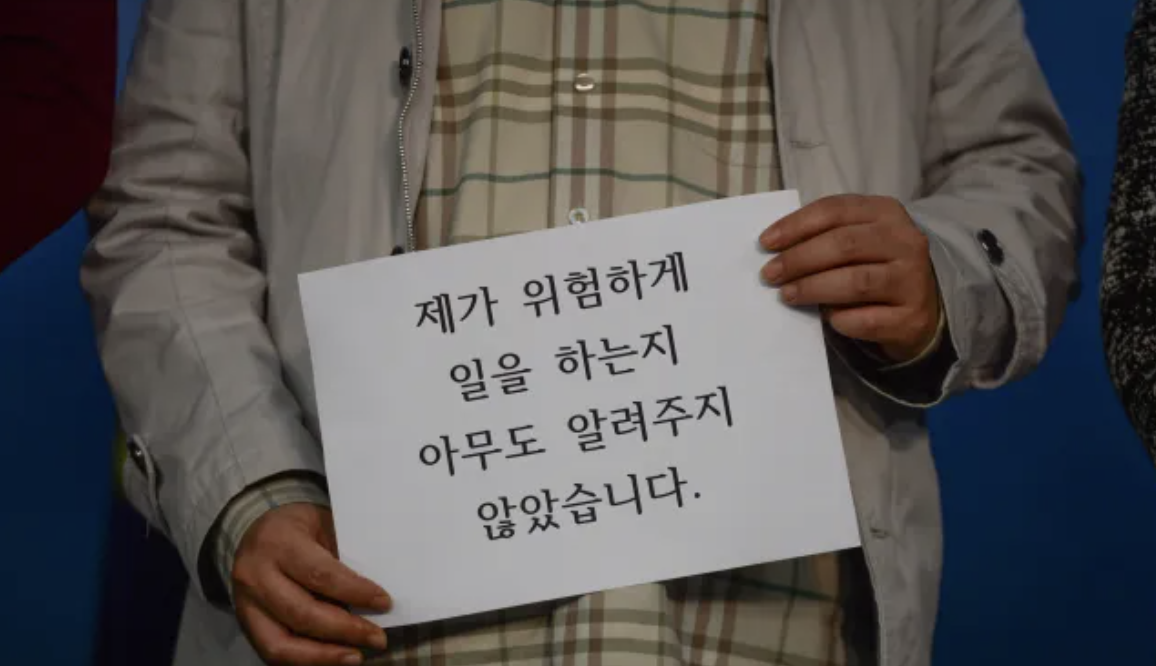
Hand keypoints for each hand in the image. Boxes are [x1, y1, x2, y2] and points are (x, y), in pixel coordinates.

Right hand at [232, 503, 390, 665]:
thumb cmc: (299, 528)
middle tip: (377, 637)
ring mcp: (245, 603)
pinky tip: (332, 657)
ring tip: (355, 656)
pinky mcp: (244, 624)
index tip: (384, 602)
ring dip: (323, 656)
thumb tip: (376, 596)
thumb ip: (343, 558)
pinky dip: (305, 660)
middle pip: (302, 613)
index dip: (355, 592)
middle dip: (345, 630)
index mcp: (278, 542)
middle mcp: (255, 574)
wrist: (255, 530)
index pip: (320, 574)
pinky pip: (272, 652)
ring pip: (281, 644)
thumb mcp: (323, 525)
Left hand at [759, 195, 940, 361]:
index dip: (797, 225)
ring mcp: (913, 280)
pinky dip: (840, 320)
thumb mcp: (858, 240)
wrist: (919, 311)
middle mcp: (906, 242)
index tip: (766, 243)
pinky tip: (826, 319)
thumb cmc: (875, 267)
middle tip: (770, 274)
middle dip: (799, 259)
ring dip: (813, 288)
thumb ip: (825, 236)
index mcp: (887, 213)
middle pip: (844, 245)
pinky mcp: (911, 318)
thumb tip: (774, 248)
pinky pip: (867, 319)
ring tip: (787, 295)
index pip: (835, 210)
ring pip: (856, 281)